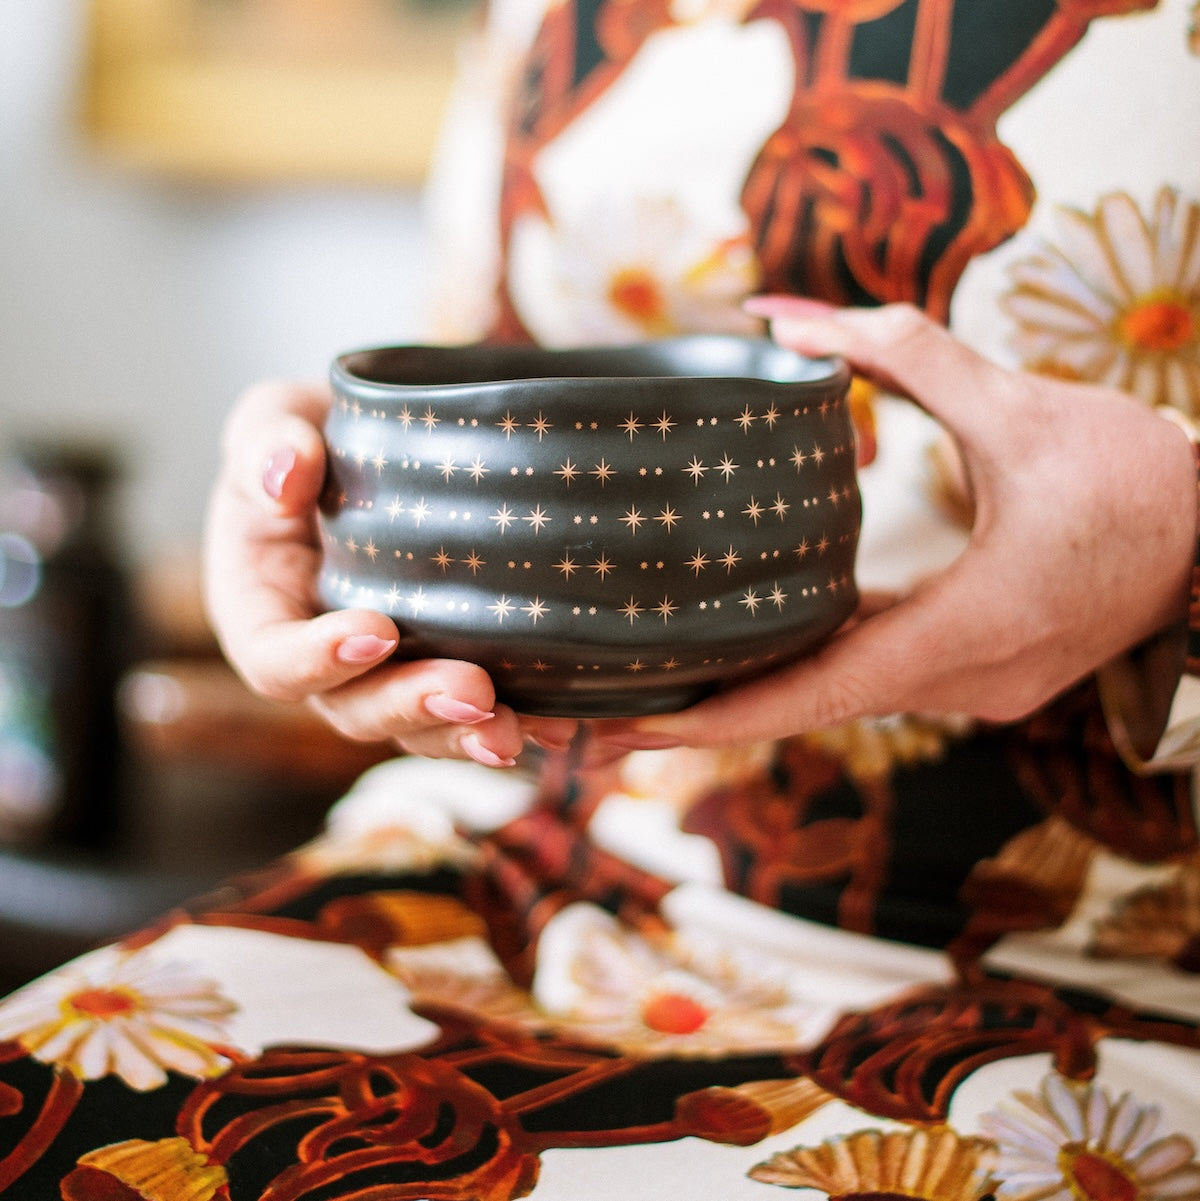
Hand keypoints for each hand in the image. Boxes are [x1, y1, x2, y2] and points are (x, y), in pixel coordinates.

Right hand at [203, 380, 576, 764]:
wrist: (389, 449)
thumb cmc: (317, 436)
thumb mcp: (277, 419)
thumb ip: (264, 441)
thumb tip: (284, 472)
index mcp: (266, 613)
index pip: (275, 660)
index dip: (318, 659)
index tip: (377, 630)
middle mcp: (329, 663)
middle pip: (360, 711)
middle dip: (417, 708)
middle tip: (476, 693)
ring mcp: (395, 675)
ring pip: (426, 729)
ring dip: (474, 735)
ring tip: (529, 732)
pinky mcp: (453, 668)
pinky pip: (486, 712)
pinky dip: (531, 721)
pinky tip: (573, 724)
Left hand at [593, 301, 1197, 749]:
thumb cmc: (1138, 477)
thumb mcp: (1019, 404)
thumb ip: (900, 354)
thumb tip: (782, 317)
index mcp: (971, 628)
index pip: (814, 695)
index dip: (717, 716)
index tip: (632, 724)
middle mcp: (964, 681)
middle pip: (809, 707)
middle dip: (711, 711)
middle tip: (608, 704)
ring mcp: (974, 689)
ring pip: (840, 698)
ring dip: (759, 691)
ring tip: (659, 677)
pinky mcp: (981, 673)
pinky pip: (877, 679)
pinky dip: (814, 666)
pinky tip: (757, 641)